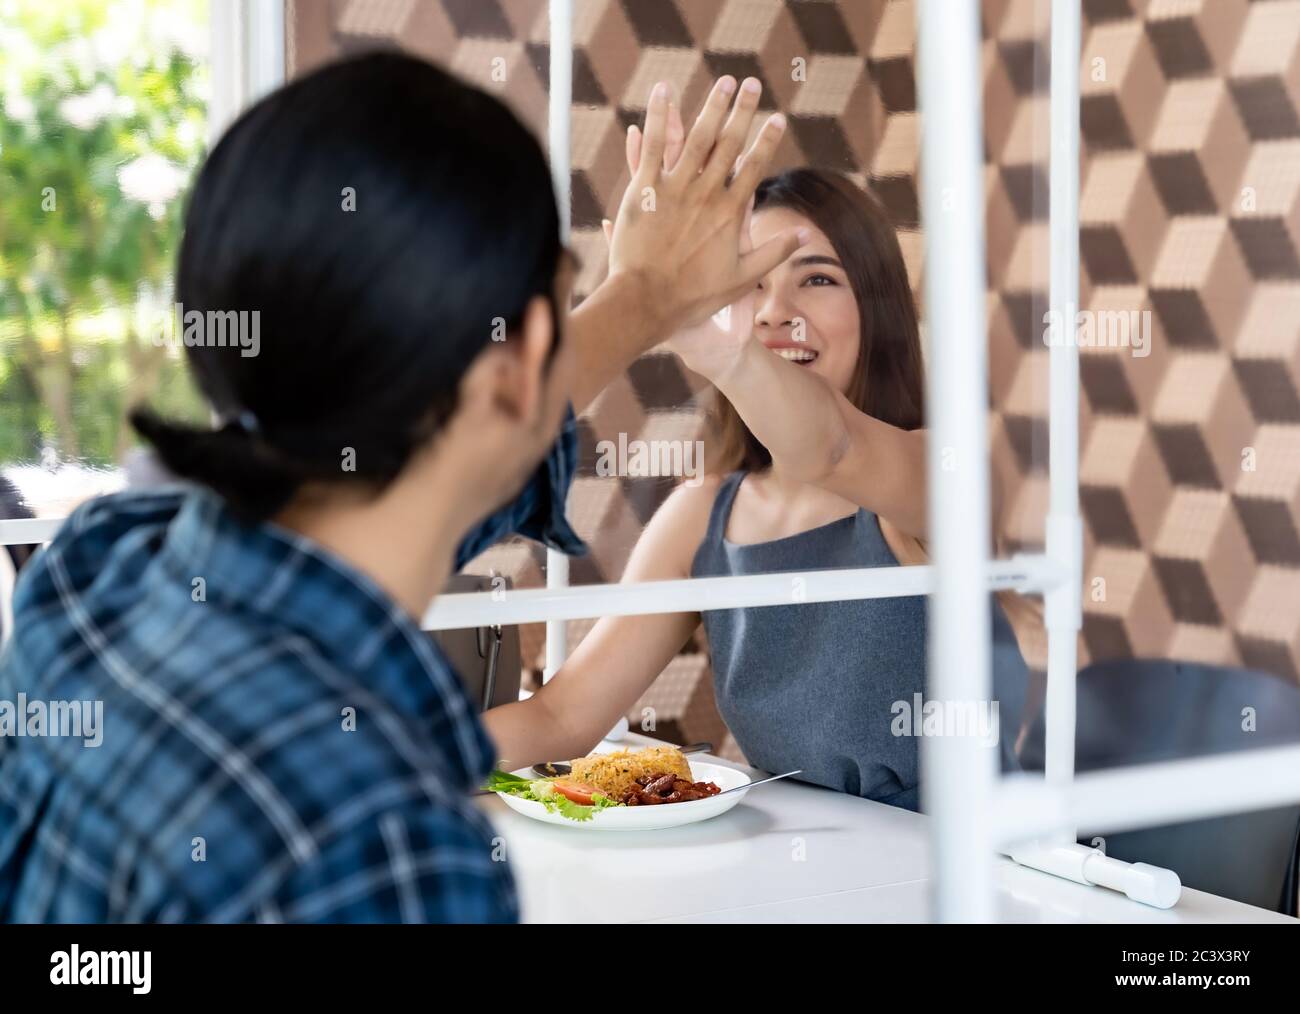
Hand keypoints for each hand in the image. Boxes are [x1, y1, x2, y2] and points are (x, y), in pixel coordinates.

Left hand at [604, 77, 806, 341]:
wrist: (646, 301)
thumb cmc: (694, 297)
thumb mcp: (742, 279)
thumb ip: (774, 252)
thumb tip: (806, 234)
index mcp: (729, 212)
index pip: (754, 167)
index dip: (767, 141)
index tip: (778, 118)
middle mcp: (705, 194)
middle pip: (728, 143)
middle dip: (742, 111)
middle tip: (751, 84)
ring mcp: (674, 189)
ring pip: (696, 138)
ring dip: (711, 107)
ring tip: (723, 83)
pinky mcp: (644, 190)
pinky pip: (652, 147)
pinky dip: (657, 118)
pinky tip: (663, 93)